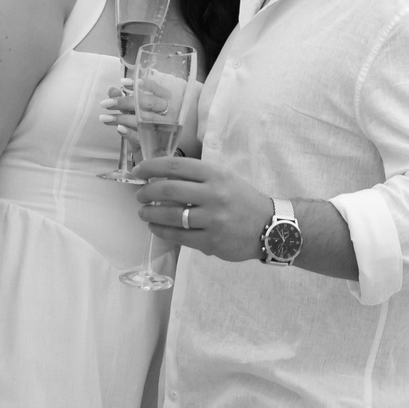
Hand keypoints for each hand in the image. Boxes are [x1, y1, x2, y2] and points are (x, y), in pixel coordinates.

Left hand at [97, 74, 192, 140]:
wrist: (156, 153)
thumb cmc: (146, 125)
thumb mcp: (136, 111)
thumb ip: (125, 99)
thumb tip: (111, 90)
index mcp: (166, 102)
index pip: (157, 89)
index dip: (141, 84)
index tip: (123, 82)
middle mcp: (168, 114)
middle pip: (148, 103)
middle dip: (125, 102)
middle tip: (106, 104)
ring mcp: (163, 129)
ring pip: (143, 120)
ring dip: (121, 118)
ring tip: (104, 118)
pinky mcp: (155, 144)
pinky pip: (142, 137)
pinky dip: (129, 133)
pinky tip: (119, 129)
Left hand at [132, 156, 271, 263]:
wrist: (269, 226)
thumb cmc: (243, 200)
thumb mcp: (225, 178)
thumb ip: (198, 177)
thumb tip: (162, 177)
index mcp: (216, 174)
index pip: (176, 166)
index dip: (152, 167)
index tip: (139, 171)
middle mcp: (214, 194)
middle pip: (168, 189)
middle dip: (147, 192)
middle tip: (140, 196)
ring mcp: (212, 219)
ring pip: (170, 215)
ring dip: (150, 213)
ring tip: (144, 213)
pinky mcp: (211, 241)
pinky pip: (178, 236)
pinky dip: (162, 231)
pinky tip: (156, 227)